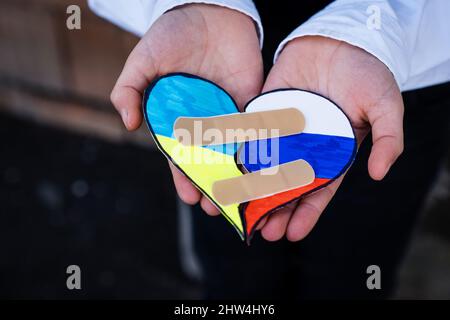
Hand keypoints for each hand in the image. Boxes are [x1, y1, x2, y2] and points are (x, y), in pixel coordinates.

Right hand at [111, 4, 262, 213]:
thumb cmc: (172, 34)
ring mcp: (229, 113)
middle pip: (209, 160)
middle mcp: (203, 120)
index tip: (189, 196)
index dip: (183, 176)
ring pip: (234, 151)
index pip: (179, 154)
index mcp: (177, 117)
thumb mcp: (143, 60)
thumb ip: (129, 89)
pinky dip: (260, 147)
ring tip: (243, 197)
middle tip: (219, 207)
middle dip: (213, 184)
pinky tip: (264, 168)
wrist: (208, 10)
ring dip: (237, 175)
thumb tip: (128, 123)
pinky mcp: (251, 101)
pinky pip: (256, 127)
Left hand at [258, 36, 403, 241]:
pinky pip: (250, 137)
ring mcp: (282, 132)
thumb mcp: (385, 105)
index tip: (293, 234)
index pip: (318, 191)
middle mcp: (304, 148)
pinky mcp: (264, 113)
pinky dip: (240, 155)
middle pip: (287, 186)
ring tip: (242, 210)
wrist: (339, 40)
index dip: (306, 213)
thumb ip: (388, 139)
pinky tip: (230, 173)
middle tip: (262, 231)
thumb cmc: (365, 73)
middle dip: (275, 210)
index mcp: (332, 153)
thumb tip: (380, 173)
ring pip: (265, 167)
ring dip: (254, 190)